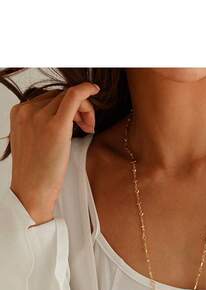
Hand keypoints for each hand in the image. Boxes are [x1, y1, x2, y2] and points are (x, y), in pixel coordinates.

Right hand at [9, 82, 99, 224]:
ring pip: (69, 96)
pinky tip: (95, 90)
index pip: (49, 97)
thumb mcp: (34, 142)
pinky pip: (74, 96)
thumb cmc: (36, 173)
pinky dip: (86, 90)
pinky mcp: (56, 127)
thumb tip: (66, 117)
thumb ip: (42, 125)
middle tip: (86, 127)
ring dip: (84, 109)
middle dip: (78, 108)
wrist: (31, 191)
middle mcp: (27, 110)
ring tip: (87, 129)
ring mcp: (40, 117)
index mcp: (19, 112)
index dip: (68, 106)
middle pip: (60, 95)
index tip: (78, 121)